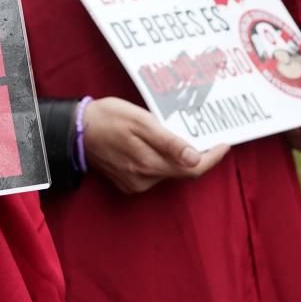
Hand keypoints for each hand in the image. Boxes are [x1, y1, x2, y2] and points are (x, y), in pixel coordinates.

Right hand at [83, 96, 230, 193]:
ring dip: (177, 157)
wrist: (75, 130)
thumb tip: (195, 159)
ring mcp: (135, 183)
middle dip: (197, 155)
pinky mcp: (128, 182)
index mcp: (150, 164)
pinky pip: (154, 173)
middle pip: (182, 171)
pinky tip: (159, 145)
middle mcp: (145, 179)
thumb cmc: (108, 118)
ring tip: (180, 134)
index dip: (212, 158)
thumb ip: (169, 143)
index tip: (225, 144)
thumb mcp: (141, 122)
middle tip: (207, 133)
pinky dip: (162, 160)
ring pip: (167, 172)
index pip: (193, 169)